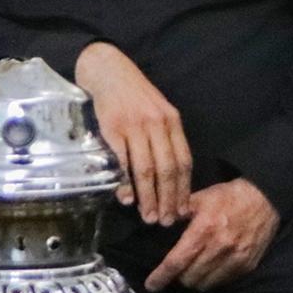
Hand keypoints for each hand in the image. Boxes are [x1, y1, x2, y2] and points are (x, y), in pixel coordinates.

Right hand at [75, 42, 192, 224]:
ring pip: (147, 168)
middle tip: (166, 221)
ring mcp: (136, 127)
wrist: (108, 71)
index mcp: (172, 122)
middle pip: (168, 169)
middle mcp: (158, 125)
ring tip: (149, 216)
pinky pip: (122, 160)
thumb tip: (165, 176)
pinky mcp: (113, 128)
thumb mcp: (157, 112)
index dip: (184, 188)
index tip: (182, 210)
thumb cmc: (133, 96)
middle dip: (169, 199)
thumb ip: (163, 140)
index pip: (183, 161)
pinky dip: (125, 182)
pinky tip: (127, 197)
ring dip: (149, 196)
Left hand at [144, 179, 279, 291]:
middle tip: (178, 269)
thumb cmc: (230, 197)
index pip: (177, 261)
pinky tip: (212, 268)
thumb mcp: (202, 197)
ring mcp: (236, 258)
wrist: (267, 199)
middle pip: (190, 277)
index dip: (161, 276)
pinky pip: (223, 281)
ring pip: (206, 283)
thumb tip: (156, 221)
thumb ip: (179, 211)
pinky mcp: (248, 265)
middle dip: (179, 277)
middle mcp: (220, 248)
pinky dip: (213, 279)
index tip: (151, 284)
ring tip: (193, 271)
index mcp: (204, 230)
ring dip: (196, 280)